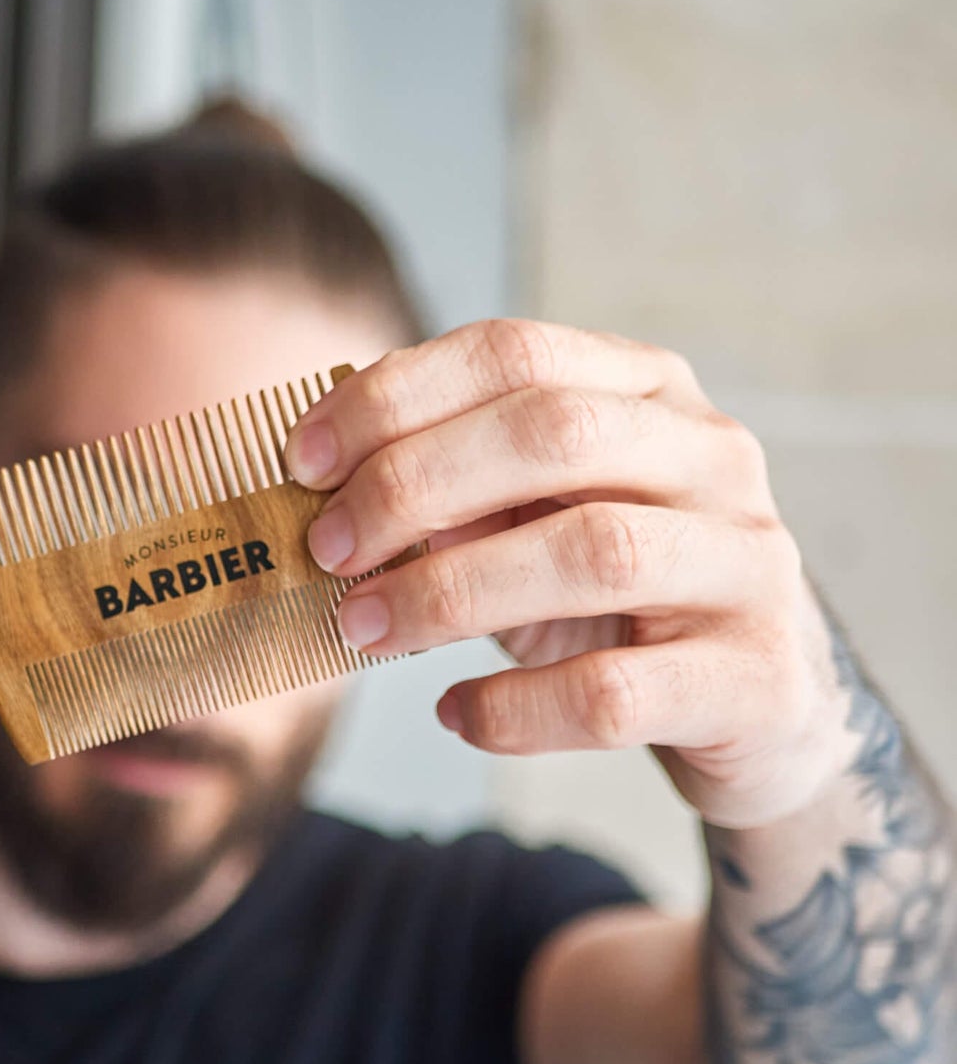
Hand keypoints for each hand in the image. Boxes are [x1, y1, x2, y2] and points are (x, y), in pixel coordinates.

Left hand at [284, 318, 852, 828]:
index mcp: (648, 390)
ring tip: (361, 627)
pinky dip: (513, 706)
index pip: (512, 352)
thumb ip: (456, 489)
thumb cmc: (617, 594)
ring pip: (590, 554)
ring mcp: (745, 563)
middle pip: (550, 433)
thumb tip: (324, 494)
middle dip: (411, 485)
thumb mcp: (537, 518)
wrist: (761, 699)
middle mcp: (711, 457)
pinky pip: (613, 692)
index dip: (393, 396)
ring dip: (446, 591)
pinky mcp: (752, 677)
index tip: (301, 459)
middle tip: (326, 548)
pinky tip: (457, 712)